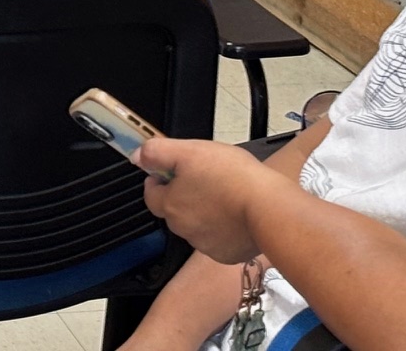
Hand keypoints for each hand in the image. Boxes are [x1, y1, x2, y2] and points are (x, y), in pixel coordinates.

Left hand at [136, 136, 277, 265]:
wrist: (268, 208)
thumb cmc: (233, 178)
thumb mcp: (190, 151)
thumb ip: (157, 152)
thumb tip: (138, 155)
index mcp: (171, 204)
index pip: (151, 194)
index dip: (160, 179)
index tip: (173, 170)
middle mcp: (183, 229)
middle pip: (174, 209)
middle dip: (185, 195)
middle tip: (206, 179)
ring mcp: (205, 244)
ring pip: (196, 225)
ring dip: (204, 212)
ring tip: (225, 195)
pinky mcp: (226, 254)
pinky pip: (218, 240)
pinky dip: (223, 229)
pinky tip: (236, 214)